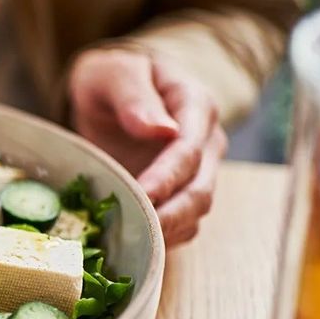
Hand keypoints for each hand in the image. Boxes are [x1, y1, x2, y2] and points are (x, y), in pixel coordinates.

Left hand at [69, 48, 227, 245]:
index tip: (141, 194)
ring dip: (166, 232)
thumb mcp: (114, 73)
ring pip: (194, 213)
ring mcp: (198, 171)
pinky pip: (181, 225)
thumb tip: (161, 130)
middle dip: (169, 215)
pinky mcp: (181, 194)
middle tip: (136, 232)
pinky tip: (133, 245)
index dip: (166, 177)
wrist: (114, 92)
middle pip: (199, 190)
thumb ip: (133, 95)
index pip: (188, 150)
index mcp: (195, 106)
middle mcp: (206, 142)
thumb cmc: (114, 79)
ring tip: (131, 243)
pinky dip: (161, 239)